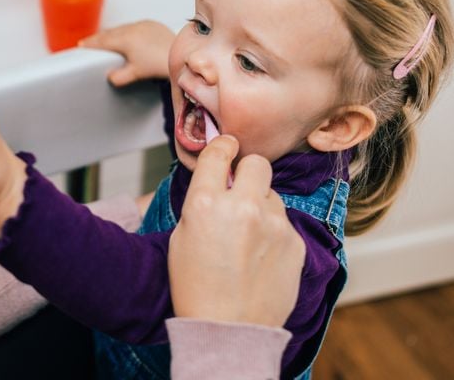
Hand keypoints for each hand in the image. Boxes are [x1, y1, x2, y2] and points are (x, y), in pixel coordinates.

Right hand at [79, 20, 174, 85]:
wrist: (178, 55)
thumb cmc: (159, 64)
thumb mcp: (135, 74)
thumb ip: (119, 77)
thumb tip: (109, 77)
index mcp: (125, 39)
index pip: (103, 41)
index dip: (91, 43)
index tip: (82, 45)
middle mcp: (132, 28)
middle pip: (110, 32)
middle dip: (99, 37)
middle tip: (88, 42)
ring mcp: (142, 25)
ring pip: (121, 28)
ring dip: (112, 34)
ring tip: (105, 39)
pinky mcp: (151, 24)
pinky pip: (133, 26)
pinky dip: (125, 31)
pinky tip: (125, 36)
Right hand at [168, 136, 305, 327]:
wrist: (227, 330)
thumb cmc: (196, 287)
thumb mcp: (181, 237)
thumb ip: (201, 203)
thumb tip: (219, 183)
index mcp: (206, 202)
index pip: (219, 152)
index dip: (223, 147)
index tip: (227, 149)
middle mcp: (243, 207)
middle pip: (257, 163)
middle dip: (248, 172)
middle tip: (240, 190)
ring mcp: (274, 224)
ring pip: (273, 194)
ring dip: (261, 205)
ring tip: (248, 236)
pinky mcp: (295, 243)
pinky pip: (285, 223)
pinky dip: (274, 233)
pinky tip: (260, 256)